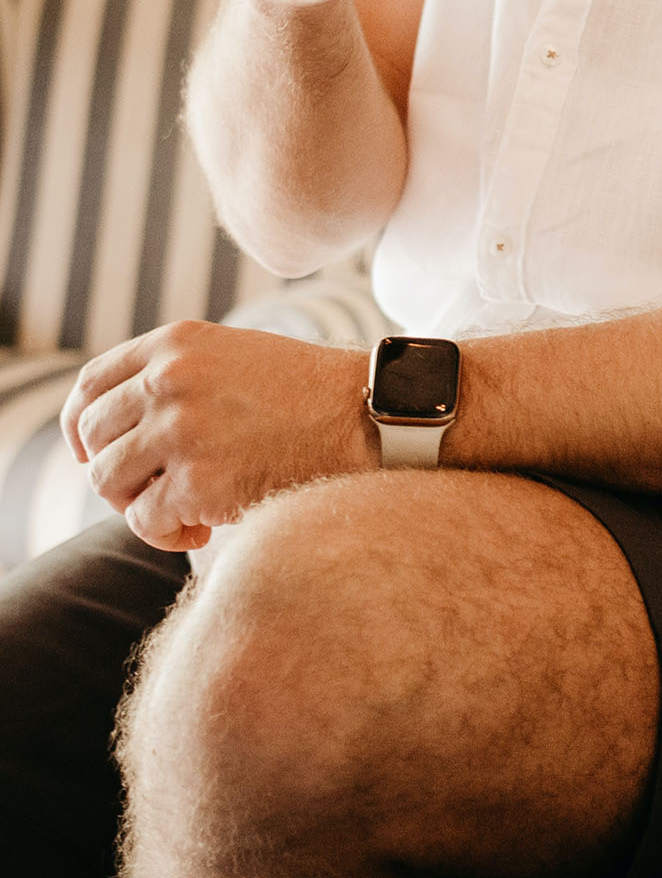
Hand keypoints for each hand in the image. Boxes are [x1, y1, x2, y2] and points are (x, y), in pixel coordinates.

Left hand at [61, 322, 374, 550]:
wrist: (365, 417)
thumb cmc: (305, 393)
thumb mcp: (234, 355)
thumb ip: (175, 375)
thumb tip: (114, 429)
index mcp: (177, 343)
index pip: (91, 385)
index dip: (80, 425)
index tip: (91, 451)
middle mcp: (169, 381)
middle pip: (93, 438)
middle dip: (117, 470)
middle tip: (156, 487)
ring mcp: (181, 430)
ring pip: (108, 481)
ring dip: (138, 504)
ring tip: (182, 509)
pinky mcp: (199, 482)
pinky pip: (144, 521)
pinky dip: (166, 533)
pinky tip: (204, 529)